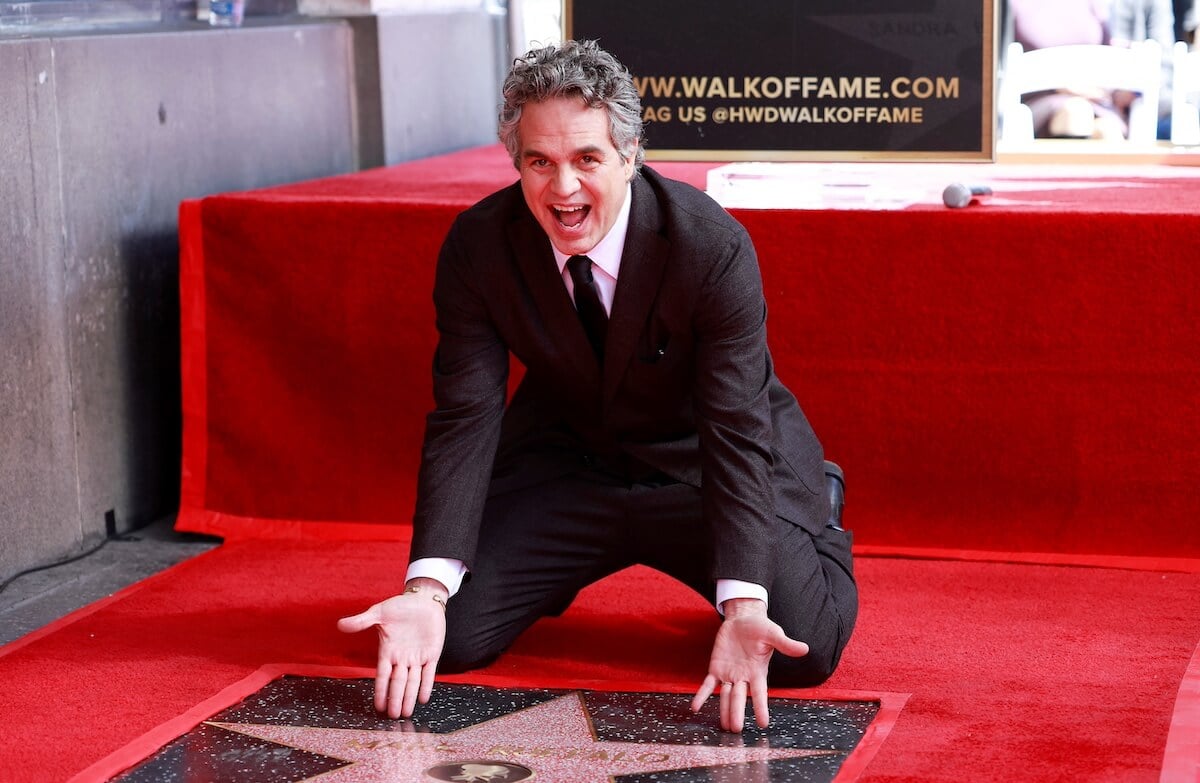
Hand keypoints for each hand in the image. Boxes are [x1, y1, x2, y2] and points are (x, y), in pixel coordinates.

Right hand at [337, 578, 447, 718]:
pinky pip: (429, 673)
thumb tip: (340, 625)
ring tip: (405, 713)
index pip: (383, 675)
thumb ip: (361, 621)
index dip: (380, 691)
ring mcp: (417, 657)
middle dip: (395, 699)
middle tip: (392, 717)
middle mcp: (402, 658)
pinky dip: (426, 685)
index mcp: (388, 651)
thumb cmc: (400, 605)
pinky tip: (424, 699)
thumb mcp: (379, 612)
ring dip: (409, 697)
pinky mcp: (432, 653)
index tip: (377, 706)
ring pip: (412, 682)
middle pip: (398, 683)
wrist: (423, 599)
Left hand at [689, 598, 808, 731]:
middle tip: (736, 729)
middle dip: (737, 713)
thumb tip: (805, 649)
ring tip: (723, 726)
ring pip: (724, 696)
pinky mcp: (716, 668)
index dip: (760, 707)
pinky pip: (708, 685)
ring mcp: (729, 674)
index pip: (759, 693)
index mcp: (758, 672)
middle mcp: (743, 677)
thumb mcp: (773, 634)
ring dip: (723, 710)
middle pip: (739, 698)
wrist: (742, 618)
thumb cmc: (760, 627)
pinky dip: (701, 695)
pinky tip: (695, 707)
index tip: (763, 723)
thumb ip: (786, 644)